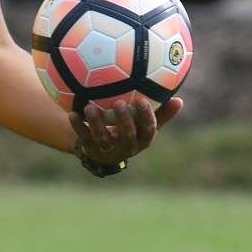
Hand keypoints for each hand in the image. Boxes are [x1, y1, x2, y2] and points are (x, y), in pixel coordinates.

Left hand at [69, 96, 183, 165]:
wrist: (103, 148)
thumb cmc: (129, 129)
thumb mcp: (144, 123)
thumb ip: (160, 112)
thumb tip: (180, 100)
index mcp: (141, 139)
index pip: (148, 131)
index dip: (146, 118)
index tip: (141, 101)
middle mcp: (126, 147)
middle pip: (127, 136)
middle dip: (124, 121)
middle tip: (119, 103)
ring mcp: (108, 151)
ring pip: (103, 138)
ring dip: (96, 123)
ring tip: (89, 107)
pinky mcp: (91, 150)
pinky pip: (84, 138)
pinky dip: (78, 126)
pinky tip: (72, 113)